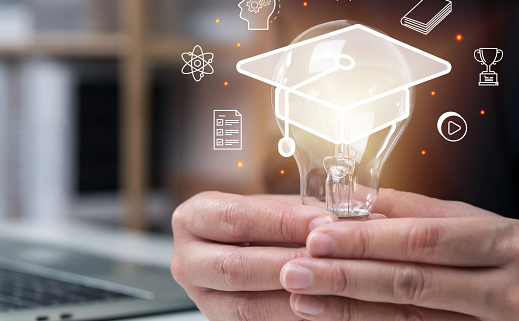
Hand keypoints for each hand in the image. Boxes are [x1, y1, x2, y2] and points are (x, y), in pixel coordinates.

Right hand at [170, 191, 337, 320]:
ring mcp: (200, 297)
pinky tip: (318, 305)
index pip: (236, 217)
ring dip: (291, 296)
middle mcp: (186, 259)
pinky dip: (290, 316)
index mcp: (193, 218)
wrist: (254, 253)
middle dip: (286, 263)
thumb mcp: (271, 208)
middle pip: (234, 266)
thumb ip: (293, 212)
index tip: (321, 221)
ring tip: (327, 285)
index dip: (282, 221)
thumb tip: (331, 221)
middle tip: (326, 257)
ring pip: (244, 305)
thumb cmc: (263, 225)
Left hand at [280, 188, 518, 320]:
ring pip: (411, 319)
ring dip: (350, 309)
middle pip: (412, 283)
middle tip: (295, 268)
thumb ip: (420, 211)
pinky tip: (339, 319)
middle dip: (346, 276)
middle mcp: (506, 292)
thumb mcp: (484, 221)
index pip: (424, 240)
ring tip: (303, 297)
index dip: (367, 238)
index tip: (318, 234)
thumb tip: (357, 197)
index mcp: (507, 244)